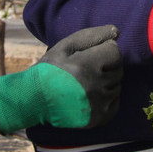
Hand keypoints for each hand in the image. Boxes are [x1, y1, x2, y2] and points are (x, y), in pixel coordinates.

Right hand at [0, 25, 121, 132]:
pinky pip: (115, 101)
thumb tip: (116, 32)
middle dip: (105, 65)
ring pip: (117, 85)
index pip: (115, 52)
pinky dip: (106, 97)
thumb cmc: (50, 69)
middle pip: (118, 69)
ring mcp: (98, 105)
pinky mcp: (99, 119)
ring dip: (105, 81)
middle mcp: (95, 87)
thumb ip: (91, 36)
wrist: (34, 101)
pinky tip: (90, 95)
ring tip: (85, 82)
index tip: (90, 55)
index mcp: (86, 66)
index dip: (104, 50)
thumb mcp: (65, 46)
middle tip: (85, 69)